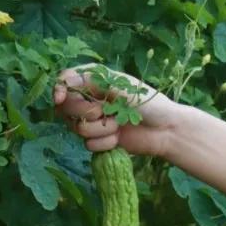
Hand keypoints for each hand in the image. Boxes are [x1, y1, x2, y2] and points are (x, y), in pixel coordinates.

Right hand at [52, 64, 179, 160]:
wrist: (166, 129)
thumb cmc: (148, 102)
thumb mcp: (121, 85)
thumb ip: (92, 80)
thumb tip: (64, 81)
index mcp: (95, 82)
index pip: (66, 82)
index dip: (59, 90)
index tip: (60, 98)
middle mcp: (91, 101)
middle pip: (66, 108)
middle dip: (84, 112)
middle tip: (104, 111)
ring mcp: (94, 122)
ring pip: (77, 128)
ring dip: (100, 129)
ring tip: (119, 125)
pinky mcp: (100, 140)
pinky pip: (89, 144)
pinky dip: (106, 142)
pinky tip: (120, 139)